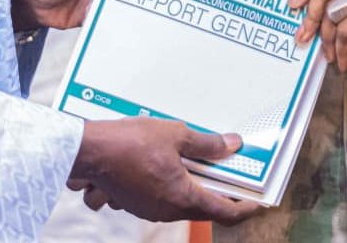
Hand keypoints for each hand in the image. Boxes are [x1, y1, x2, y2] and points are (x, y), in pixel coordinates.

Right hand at [68, 118, 259, 224]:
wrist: (88, 151)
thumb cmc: (129, 143)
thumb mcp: (175, 135)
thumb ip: (206, 144)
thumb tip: (231, 145)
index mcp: (183, 198)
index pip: (225, 213)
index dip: (245, 208)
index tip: (258, 201)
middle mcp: (167, 210)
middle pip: (204, 207)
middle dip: (218, 190)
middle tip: (229, 170)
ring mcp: (149, 209)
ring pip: (181, 202)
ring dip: (193, 185)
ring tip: (197, 161)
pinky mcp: (134, 202)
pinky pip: (160, 198)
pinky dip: (171, 184)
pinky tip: (168, 162)